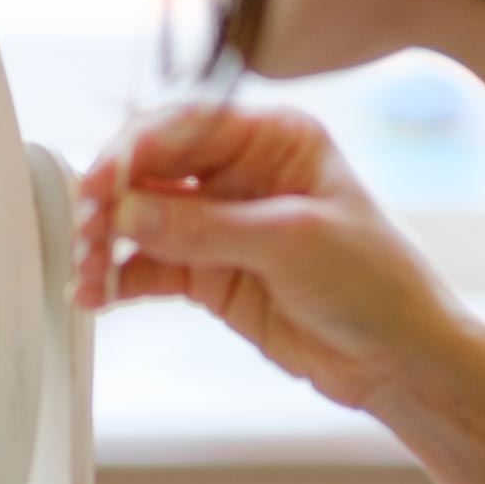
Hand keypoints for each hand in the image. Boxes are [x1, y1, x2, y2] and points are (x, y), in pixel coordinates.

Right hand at [71, 103, 463, 412]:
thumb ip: (206, 226)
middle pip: (152, 168)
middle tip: (86, 232)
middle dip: (111, 198)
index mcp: (274, 138)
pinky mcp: (208, 272)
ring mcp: (220, 222)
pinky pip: (148, 265)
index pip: (187, 125)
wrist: (398, 358)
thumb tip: (129, 209)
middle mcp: (240, 171)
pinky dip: (118, 278)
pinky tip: (96, 294)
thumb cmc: (376, 282)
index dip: (137, 149)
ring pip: (141, 218)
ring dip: (106, 242)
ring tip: (86, 272)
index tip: (102, 184)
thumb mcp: (293, 242)